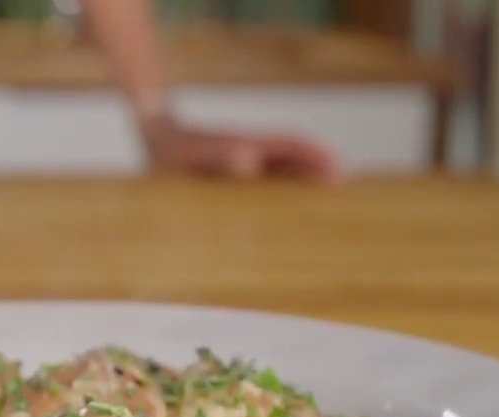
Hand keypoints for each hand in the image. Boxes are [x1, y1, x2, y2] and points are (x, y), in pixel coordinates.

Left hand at [140, 115, 340, 184]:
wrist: (154, 135)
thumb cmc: (169, 153)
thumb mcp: (190, 156)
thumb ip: (218, 157)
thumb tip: (250, 159)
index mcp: (245, 145)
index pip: (288, 147)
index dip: (313, 156)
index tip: (336, 168)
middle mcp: (250, 147)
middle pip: (292, 153)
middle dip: (318, 164)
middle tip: (344, 182)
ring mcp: (244, 155)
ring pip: (283, 162)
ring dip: (305, 172)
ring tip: (328, 187)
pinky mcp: (235, 164)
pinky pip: (268, 171)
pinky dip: (286, 179)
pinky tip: (289, 198)